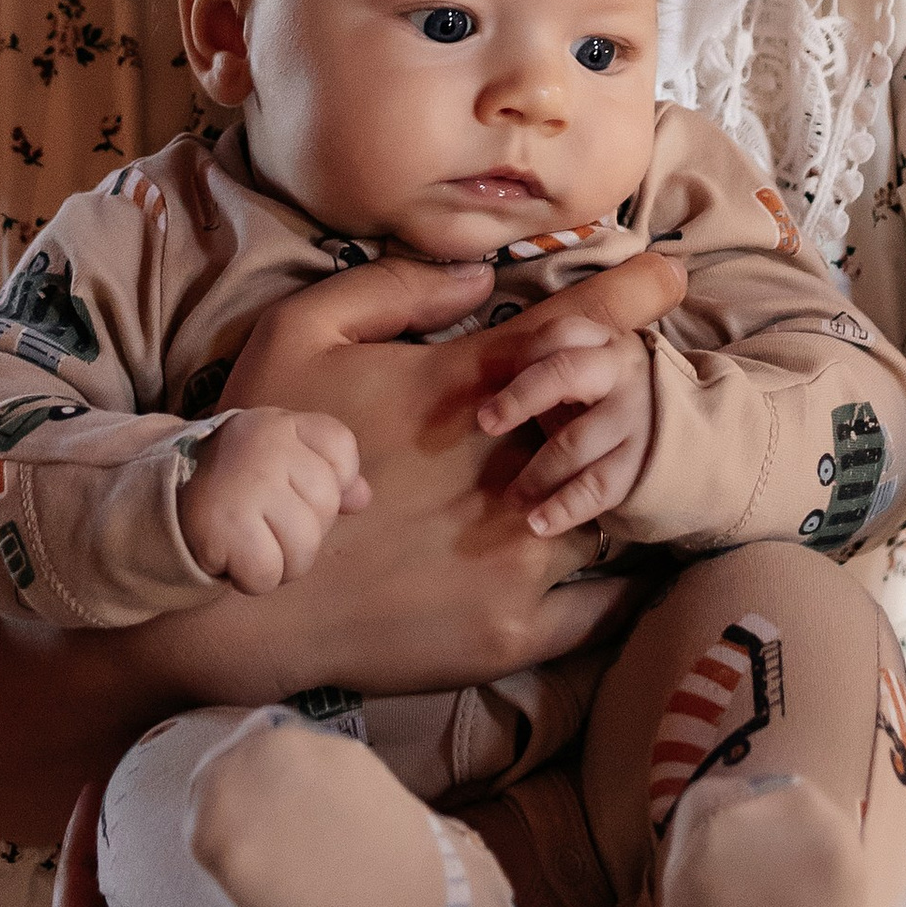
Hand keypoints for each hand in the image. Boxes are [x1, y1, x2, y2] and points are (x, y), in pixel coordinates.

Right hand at [162, 264, 688, 703]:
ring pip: (618, 506)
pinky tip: (638, 567)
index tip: (669, 278)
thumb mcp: (298, 335)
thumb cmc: (262, 455)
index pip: (579, 326)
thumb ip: (391, 290)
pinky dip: (629, 582)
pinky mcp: (515, 628)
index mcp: (466, 392)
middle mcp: (509, 468)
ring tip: (653, 472)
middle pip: (615, 415)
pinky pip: (604, 605)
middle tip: (651, 387)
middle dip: (638, 394)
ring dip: (634, 483)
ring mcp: (519, 554)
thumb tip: (479, 278)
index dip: (635, 295)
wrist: (236, 598)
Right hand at [179, 405, 367, 591]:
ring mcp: (245, 484)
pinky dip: (254, 578)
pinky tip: (234, 558)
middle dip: (304, 530)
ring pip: (304, 547)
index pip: (341, 449)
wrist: (164, 497)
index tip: (295, 488)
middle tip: (267, 523)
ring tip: (253, 543)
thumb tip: (362, 498)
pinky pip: (269, 573)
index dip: (333, 481)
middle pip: (326, 506)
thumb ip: (327, 474)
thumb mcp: (280, 461)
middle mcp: (266, 447)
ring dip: (283, 562)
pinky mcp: (224, 525)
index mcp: (282, 425)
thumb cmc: (236, 481)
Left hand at [474, 316, 652, 534]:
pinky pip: (598, 486)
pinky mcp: (644, 462)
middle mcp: (623, 371)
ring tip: (510, 498)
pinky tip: (538, 524)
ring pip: (576, 441)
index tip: (494, 381)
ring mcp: (636, 417)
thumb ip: (551, 370)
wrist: (694, 434)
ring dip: (536, 473)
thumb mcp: (594, 370)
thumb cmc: (616, 399)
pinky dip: (564, 508)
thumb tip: (480, 391)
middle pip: (564, 373)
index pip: (560, 333)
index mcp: (605, 342)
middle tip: (486, 423)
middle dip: (520, 398)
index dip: (521, 356)